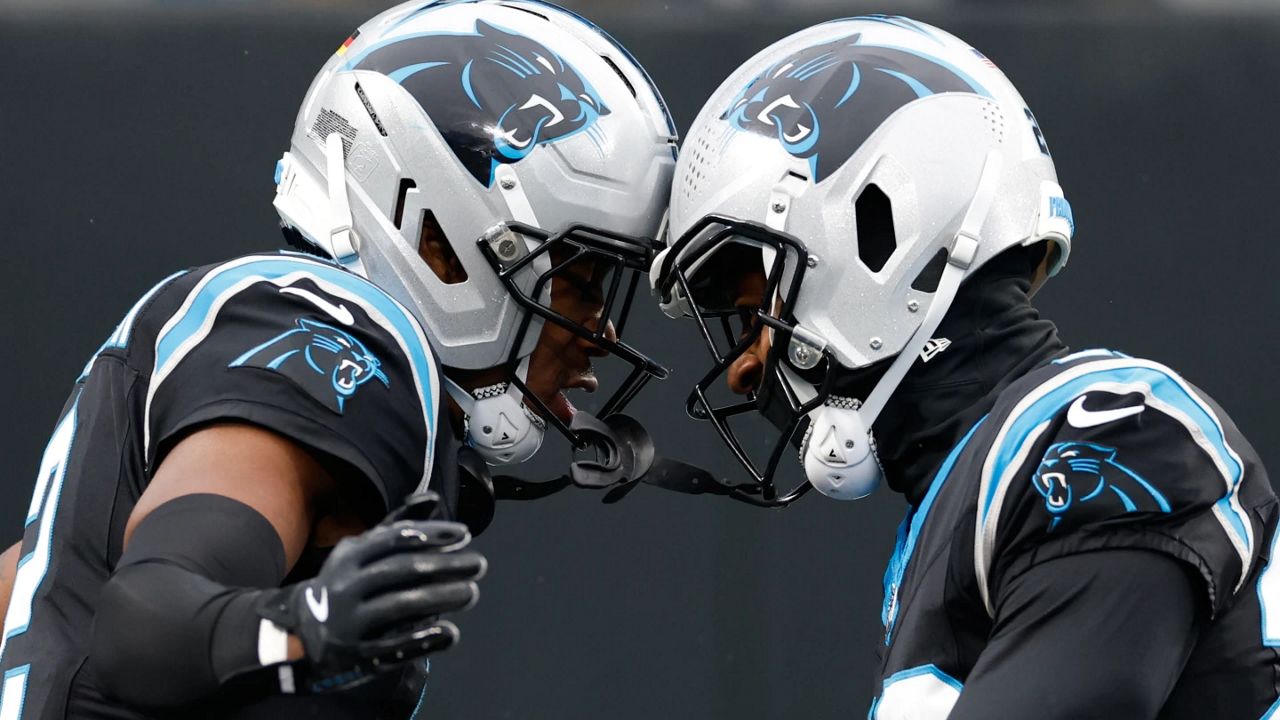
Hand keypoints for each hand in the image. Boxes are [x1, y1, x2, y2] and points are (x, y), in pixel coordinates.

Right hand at [257, 500, 485, 691]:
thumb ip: (396, 526)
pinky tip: (450, 633)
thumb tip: (432, 498)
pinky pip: (392, 646)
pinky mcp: (356, 654)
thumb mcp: (361, 552)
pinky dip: (423, 639)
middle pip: (402, 571)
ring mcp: (349, 621)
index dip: (431, 535)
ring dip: (440, 598)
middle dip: (445, 566)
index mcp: (350, 556)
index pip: (394, 539)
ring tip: (472, 592)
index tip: (464, 535)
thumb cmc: (344, 583)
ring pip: (399, 606)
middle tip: (480, 564)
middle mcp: (347, 586)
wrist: (295, 633)